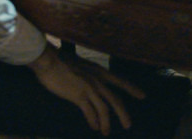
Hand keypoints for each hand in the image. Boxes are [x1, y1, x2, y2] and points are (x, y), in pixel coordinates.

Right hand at [28, 45, 143, 135]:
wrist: (48, 61)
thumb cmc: (60, 62)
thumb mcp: (81, 66)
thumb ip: (88, 74)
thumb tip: (90, 83)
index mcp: (99, 71)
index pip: (120, 81)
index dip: (132, 89)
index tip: (142, 95)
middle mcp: (98, 79)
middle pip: (116, 99)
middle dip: (123, 113)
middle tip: (129, 125)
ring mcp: (89, 88)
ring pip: (105, 108)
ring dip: (107, 122)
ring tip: (107, 132)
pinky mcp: (79, 95)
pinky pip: (90, 112)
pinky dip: (94, 121)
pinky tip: (94, 128)